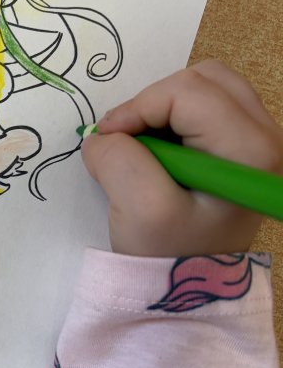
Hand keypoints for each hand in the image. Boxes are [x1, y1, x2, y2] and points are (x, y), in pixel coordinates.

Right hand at [82, 60, 282, 256]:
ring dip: (163, 108)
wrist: (190, 288)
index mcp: (251, 150)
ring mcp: (260, 142)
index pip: (187, 91)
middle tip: (124, 139)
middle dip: (153, 102)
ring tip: (142, 146)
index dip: (138, 107)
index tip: (107, 138)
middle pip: (204, 79)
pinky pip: (207, 108)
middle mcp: (267, 138)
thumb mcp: (140, 211)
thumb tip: (103, 136)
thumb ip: (118, 159)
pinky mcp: (244, 149)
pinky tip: (159, 153)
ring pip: (206, 88)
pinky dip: (173, 120)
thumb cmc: (171, 256)